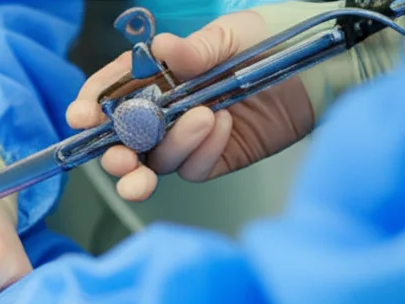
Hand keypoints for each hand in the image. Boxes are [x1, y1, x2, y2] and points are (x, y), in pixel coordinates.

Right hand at [66, 10, 314, 201]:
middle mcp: (165, 110)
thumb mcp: (232, 34)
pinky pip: (192, 169)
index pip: (110, 93)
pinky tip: (223, 126)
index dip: (90, 106)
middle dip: (115, 155)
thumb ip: (195, 48)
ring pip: (154, 162)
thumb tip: (160, 48)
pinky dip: (203, 151)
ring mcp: (186, 138)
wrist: (323, 68)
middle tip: (123, 158)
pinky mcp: (212, 158)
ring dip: (170, 148)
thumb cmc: (275, 40)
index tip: (81, 117)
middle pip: (122, 143)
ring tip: (201, 121)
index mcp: (157, 75)